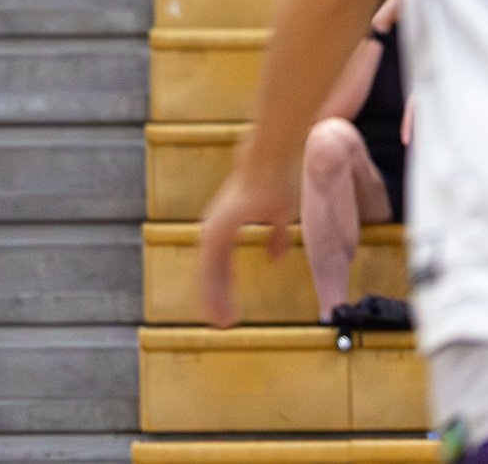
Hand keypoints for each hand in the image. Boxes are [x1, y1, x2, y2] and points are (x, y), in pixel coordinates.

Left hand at [193, 159, 299, 327]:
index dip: (224, 287)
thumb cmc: (273, 182)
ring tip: (220, 322)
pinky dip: (214, 290)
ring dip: (213, 299)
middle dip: (216, 298)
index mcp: (225, 228)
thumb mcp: (279, 216)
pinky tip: (219, 305)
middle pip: (211, 273)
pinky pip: (211, 268)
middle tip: (222, 323)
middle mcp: (214, 231)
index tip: (228, 309)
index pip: (221, 265)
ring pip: (208, 275)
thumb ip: (276, 238)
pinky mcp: (217, 232)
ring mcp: (213, 231)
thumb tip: (275, 258)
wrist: (267, 163)